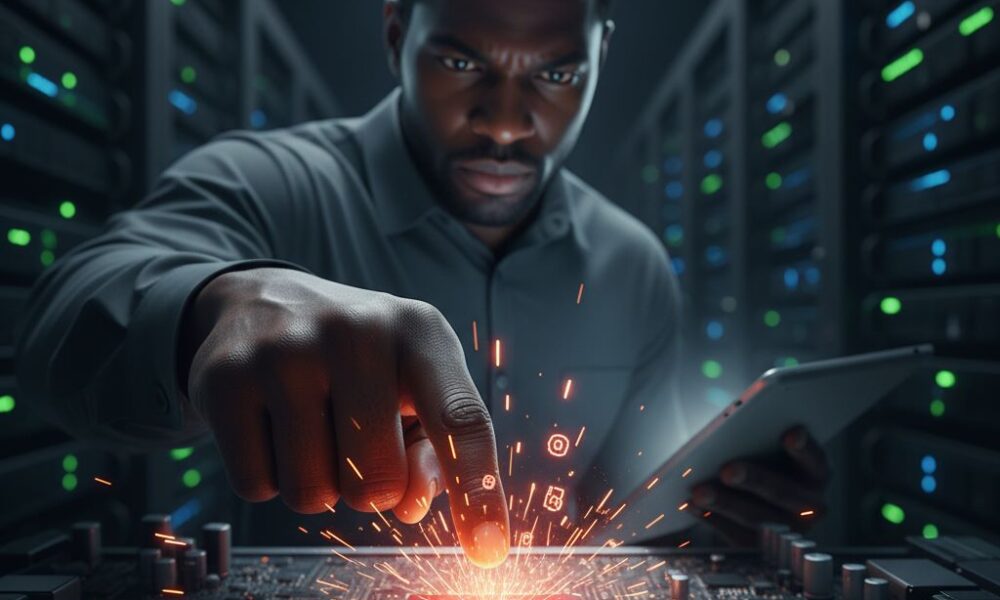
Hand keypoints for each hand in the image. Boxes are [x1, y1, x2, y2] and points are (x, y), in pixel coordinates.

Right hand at [181, 268, 509, 566]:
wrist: (262, 301)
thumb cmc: (360, 358)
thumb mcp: (412, 382)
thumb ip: (432, 448)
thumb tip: (411, 506)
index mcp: (419, 330)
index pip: (460, 420)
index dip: (477, 492)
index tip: (488, 551)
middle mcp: (354, 331)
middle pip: (376, 480)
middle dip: (370, 487)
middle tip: (356, 445)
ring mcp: (283, 351)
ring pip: (312, 494)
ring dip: (317, 485)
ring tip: (313, 430)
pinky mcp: (223, 379)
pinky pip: (257, 486)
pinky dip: (269, 478)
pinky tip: (272, 427)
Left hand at [688, 425, 828, 545]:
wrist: (758, 497)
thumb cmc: (763, 461)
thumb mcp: (768, 449)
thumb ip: (760, 441)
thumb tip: (731, 434)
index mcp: (816, 473)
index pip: (815, 460)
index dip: (804, 448)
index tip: (791, 434)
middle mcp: (810, 505)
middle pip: (782, 492)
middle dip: (753, 480)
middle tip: (727, 470)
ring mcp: (788, 530)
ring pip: (756, 518)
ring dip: (725, 504)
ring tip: (699, 491)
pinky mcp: (762, 546)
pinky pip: (737, 535)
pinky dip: (713, 519)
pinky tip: (692, 504)